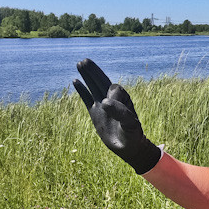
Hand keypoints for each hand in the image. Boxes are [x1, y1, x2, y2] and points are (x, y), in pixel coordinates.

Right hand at [73, 59, 161, 174]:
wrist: (129, 147)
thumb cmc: (133, 135)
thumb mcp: (130, 124)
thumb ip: (120, 112)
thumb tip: (104, 102)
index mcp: (123, 99)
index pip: (114, 90)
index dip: (111, 96)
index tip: (109, 108)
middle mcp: (112, 100)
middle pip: (101, 81)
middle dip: (94, 71)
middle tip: (84, 60)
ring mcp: (102, 106)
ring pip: (93, 86)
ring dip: (87, 75)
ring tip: (80, 63)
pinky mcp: (95, 113)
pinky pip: (86, 98)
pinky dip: (81, 90)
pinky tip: (75, 80)